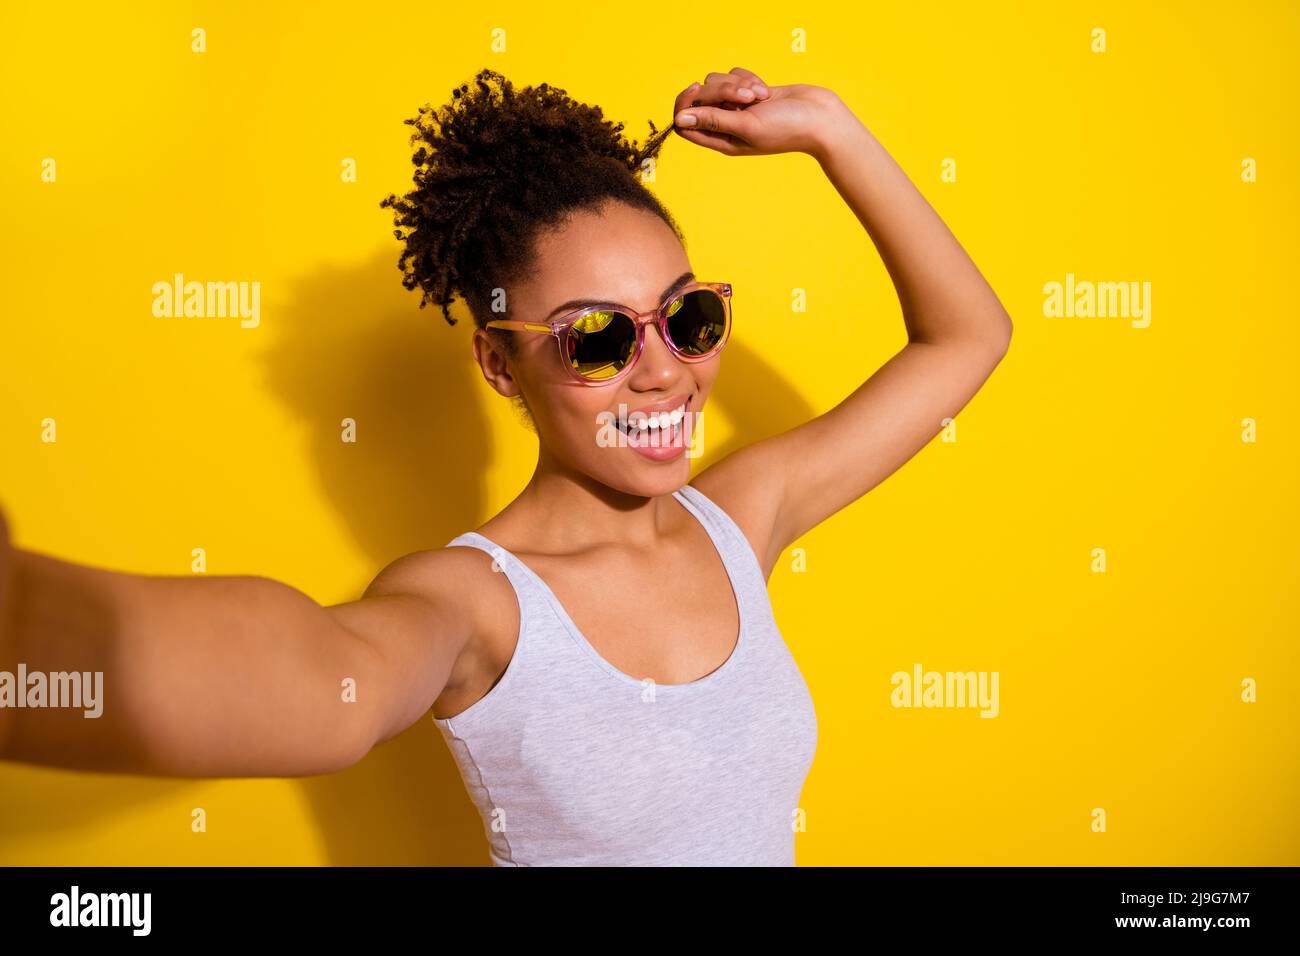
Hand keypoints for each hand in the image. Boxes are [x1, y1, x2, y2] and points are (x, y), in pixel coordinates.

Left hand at [671, 67, 848, 159]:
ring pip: (718, 82)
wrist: (819, 118)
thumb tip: (680, 118)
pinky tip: (765, 91)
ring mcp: (738, 108)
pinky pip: (735, 75)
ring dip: (738, 84)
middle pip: (701, 98)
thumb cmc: (786, 128)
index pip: (685, 124)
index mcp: (721, 141)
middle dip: (721, 90)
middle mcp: (726, 125)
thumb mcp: (746, 126)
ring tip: (760, 96)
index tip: (698, 91)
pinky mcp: (749, 92)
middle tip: (746, 98)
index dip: (685, 105)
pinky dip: (749, 78)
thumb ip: (713, 120)